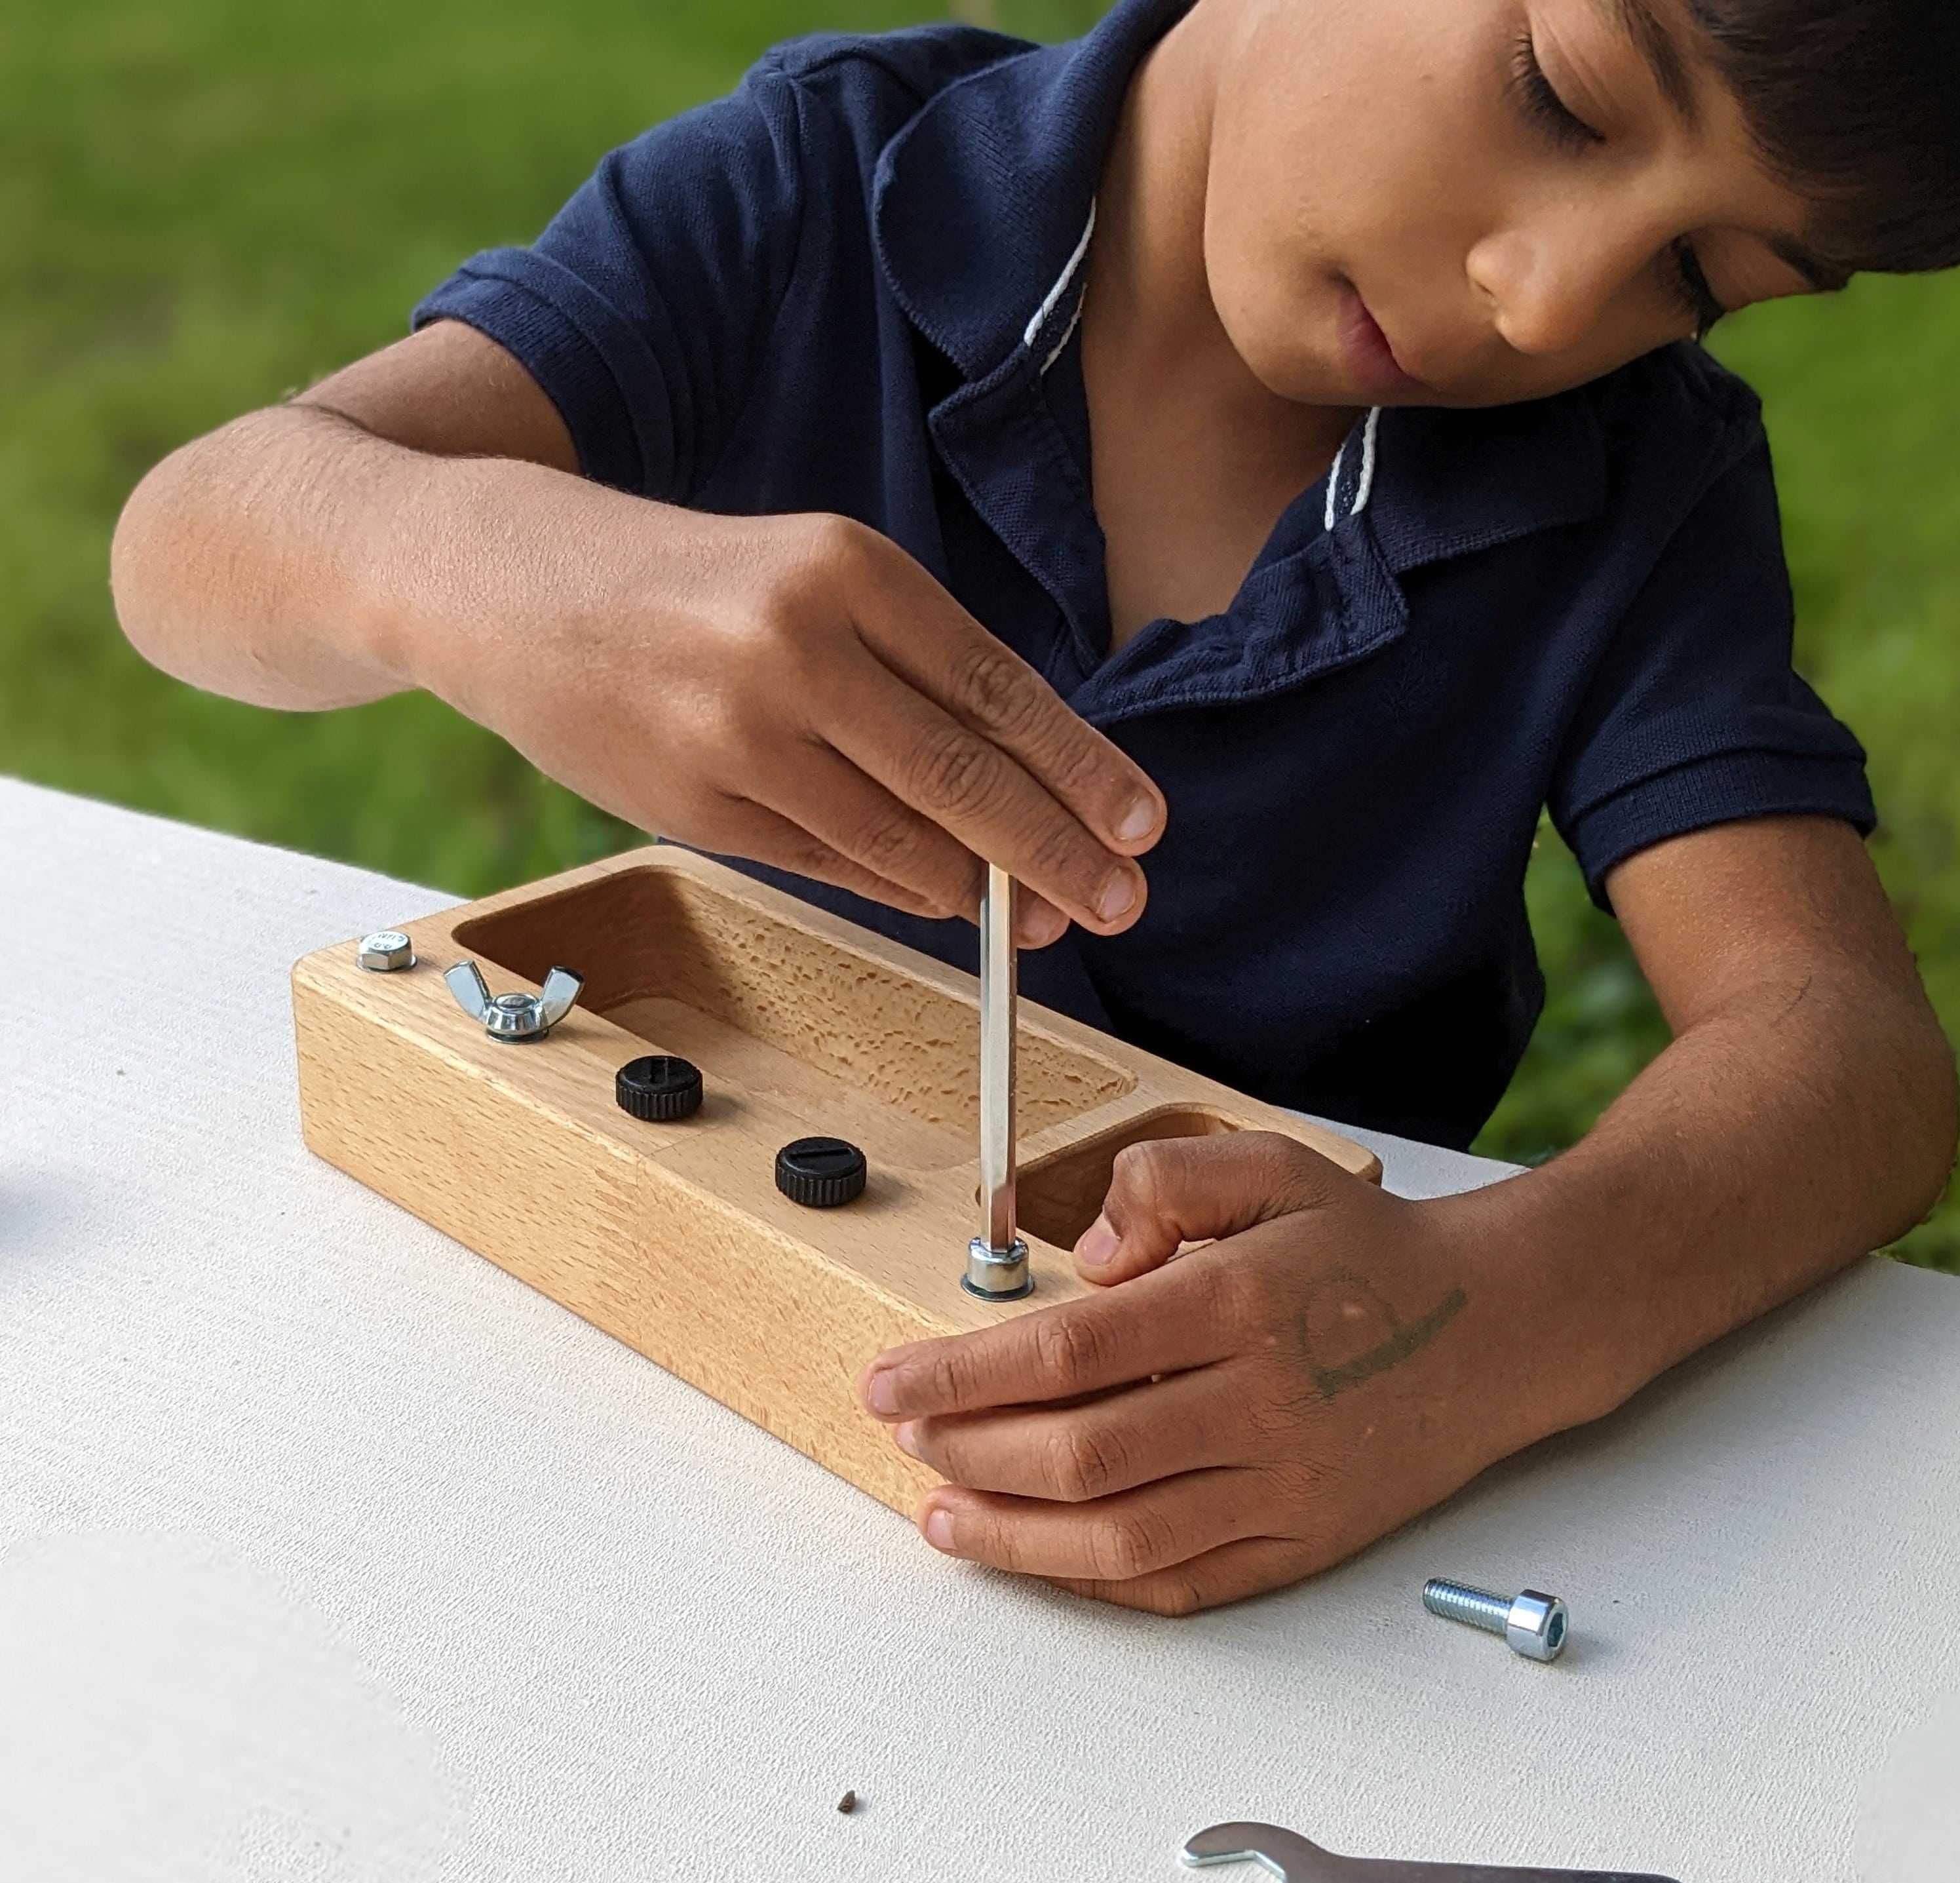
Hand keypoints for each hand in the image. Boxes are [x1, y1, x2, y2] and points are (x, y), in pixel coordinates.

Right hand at [427, 503, 1165, 945]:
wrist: (496, 581)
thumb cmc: (679, 582)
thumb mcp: (803, 575)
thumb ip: (905, 672)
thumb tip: (1017, 789)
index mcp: (845, 567)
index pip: (997, 687)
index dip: (1081, 770)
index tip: (1143, 827)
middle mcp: (797, 646)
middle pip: (964, 775)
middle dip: (1057, 853)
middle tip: (1121, 902)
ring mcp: (738, 733)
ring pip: (899, 837)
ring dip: (982, 888)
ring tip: (1040, 919)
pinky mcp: (691, 804)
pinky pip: (825, 863)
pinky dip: (896, 886)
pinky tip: (943, 899)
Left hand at [860, 1133, 1532, 1613]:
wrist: (1497, 1331)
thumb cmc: (1370, 1251)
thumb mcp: (1271, 1169)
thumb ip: (1163, 1186)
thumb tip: (1085, 1264)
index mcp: (1240, 1305)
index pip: (1069, 1353)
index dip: (962, 1375)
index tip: (893, 1383)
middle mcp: (1261, 1404)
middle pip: (1080, 1452)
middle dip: (969, 1452)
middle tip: (908, 1438)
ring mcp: (1284, 1485)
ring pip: (1120, 1535)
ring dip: (1013, 1535)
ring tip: (942, 1517)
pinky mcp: (1302, 1541)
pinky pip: (1184, 1582)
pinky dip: (1097, 1583)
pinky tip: (1039, 1558)